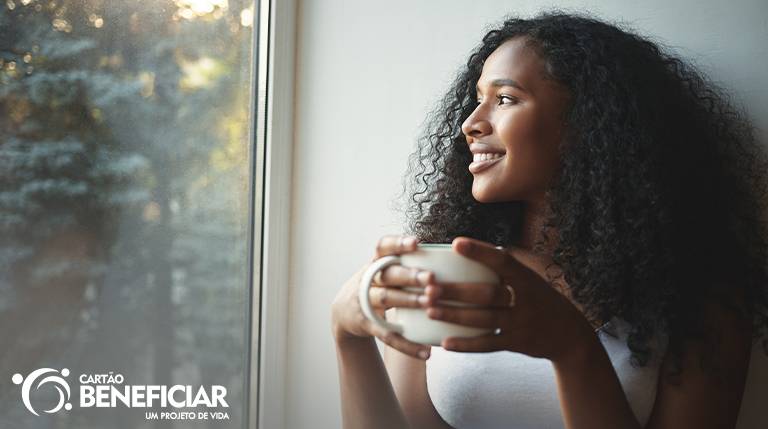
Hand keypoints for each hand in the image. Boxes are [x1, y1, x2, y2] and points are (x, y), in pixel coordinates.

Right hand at [331, 235, 433, 359]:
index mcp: (375, 262)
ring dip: (409, 301)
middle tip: (432, 278)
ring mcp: (364, 302)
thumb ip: (406, 263)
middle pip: (388, 275)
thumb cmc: (376, 285)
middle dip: (410, 276)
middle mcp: (368, 279)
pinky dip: (407, 345)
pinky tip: (427, 352)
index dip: (398, 244)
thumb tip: (451, 260)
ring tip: (431, 304)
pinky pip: (388, 335)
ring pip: (387, 299)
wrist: (344, 312)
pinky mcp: (367, 324)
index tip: (416, 242)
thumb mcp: (382, 270)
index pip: (382, 247)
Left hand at [423, 236, 594, 362]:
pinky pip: (488, 344)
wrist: (569, 334)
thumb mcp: (529, 279)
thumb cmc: (539, 299)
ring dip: (455, 315)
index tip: (455, 244)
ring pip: (484, 319)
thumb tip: (465, 247)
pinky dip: (466, 344)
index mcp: (527, 277)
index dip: (479, 252)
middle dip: (457, 291)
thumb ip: (505, 267)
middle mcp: (525, 299)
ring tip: (430, 310)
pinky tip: (445, 342)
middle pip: (487, 294)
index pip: (502, 261)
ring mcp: (521, 322)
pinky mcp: (516, 343)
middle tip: (429, 287)